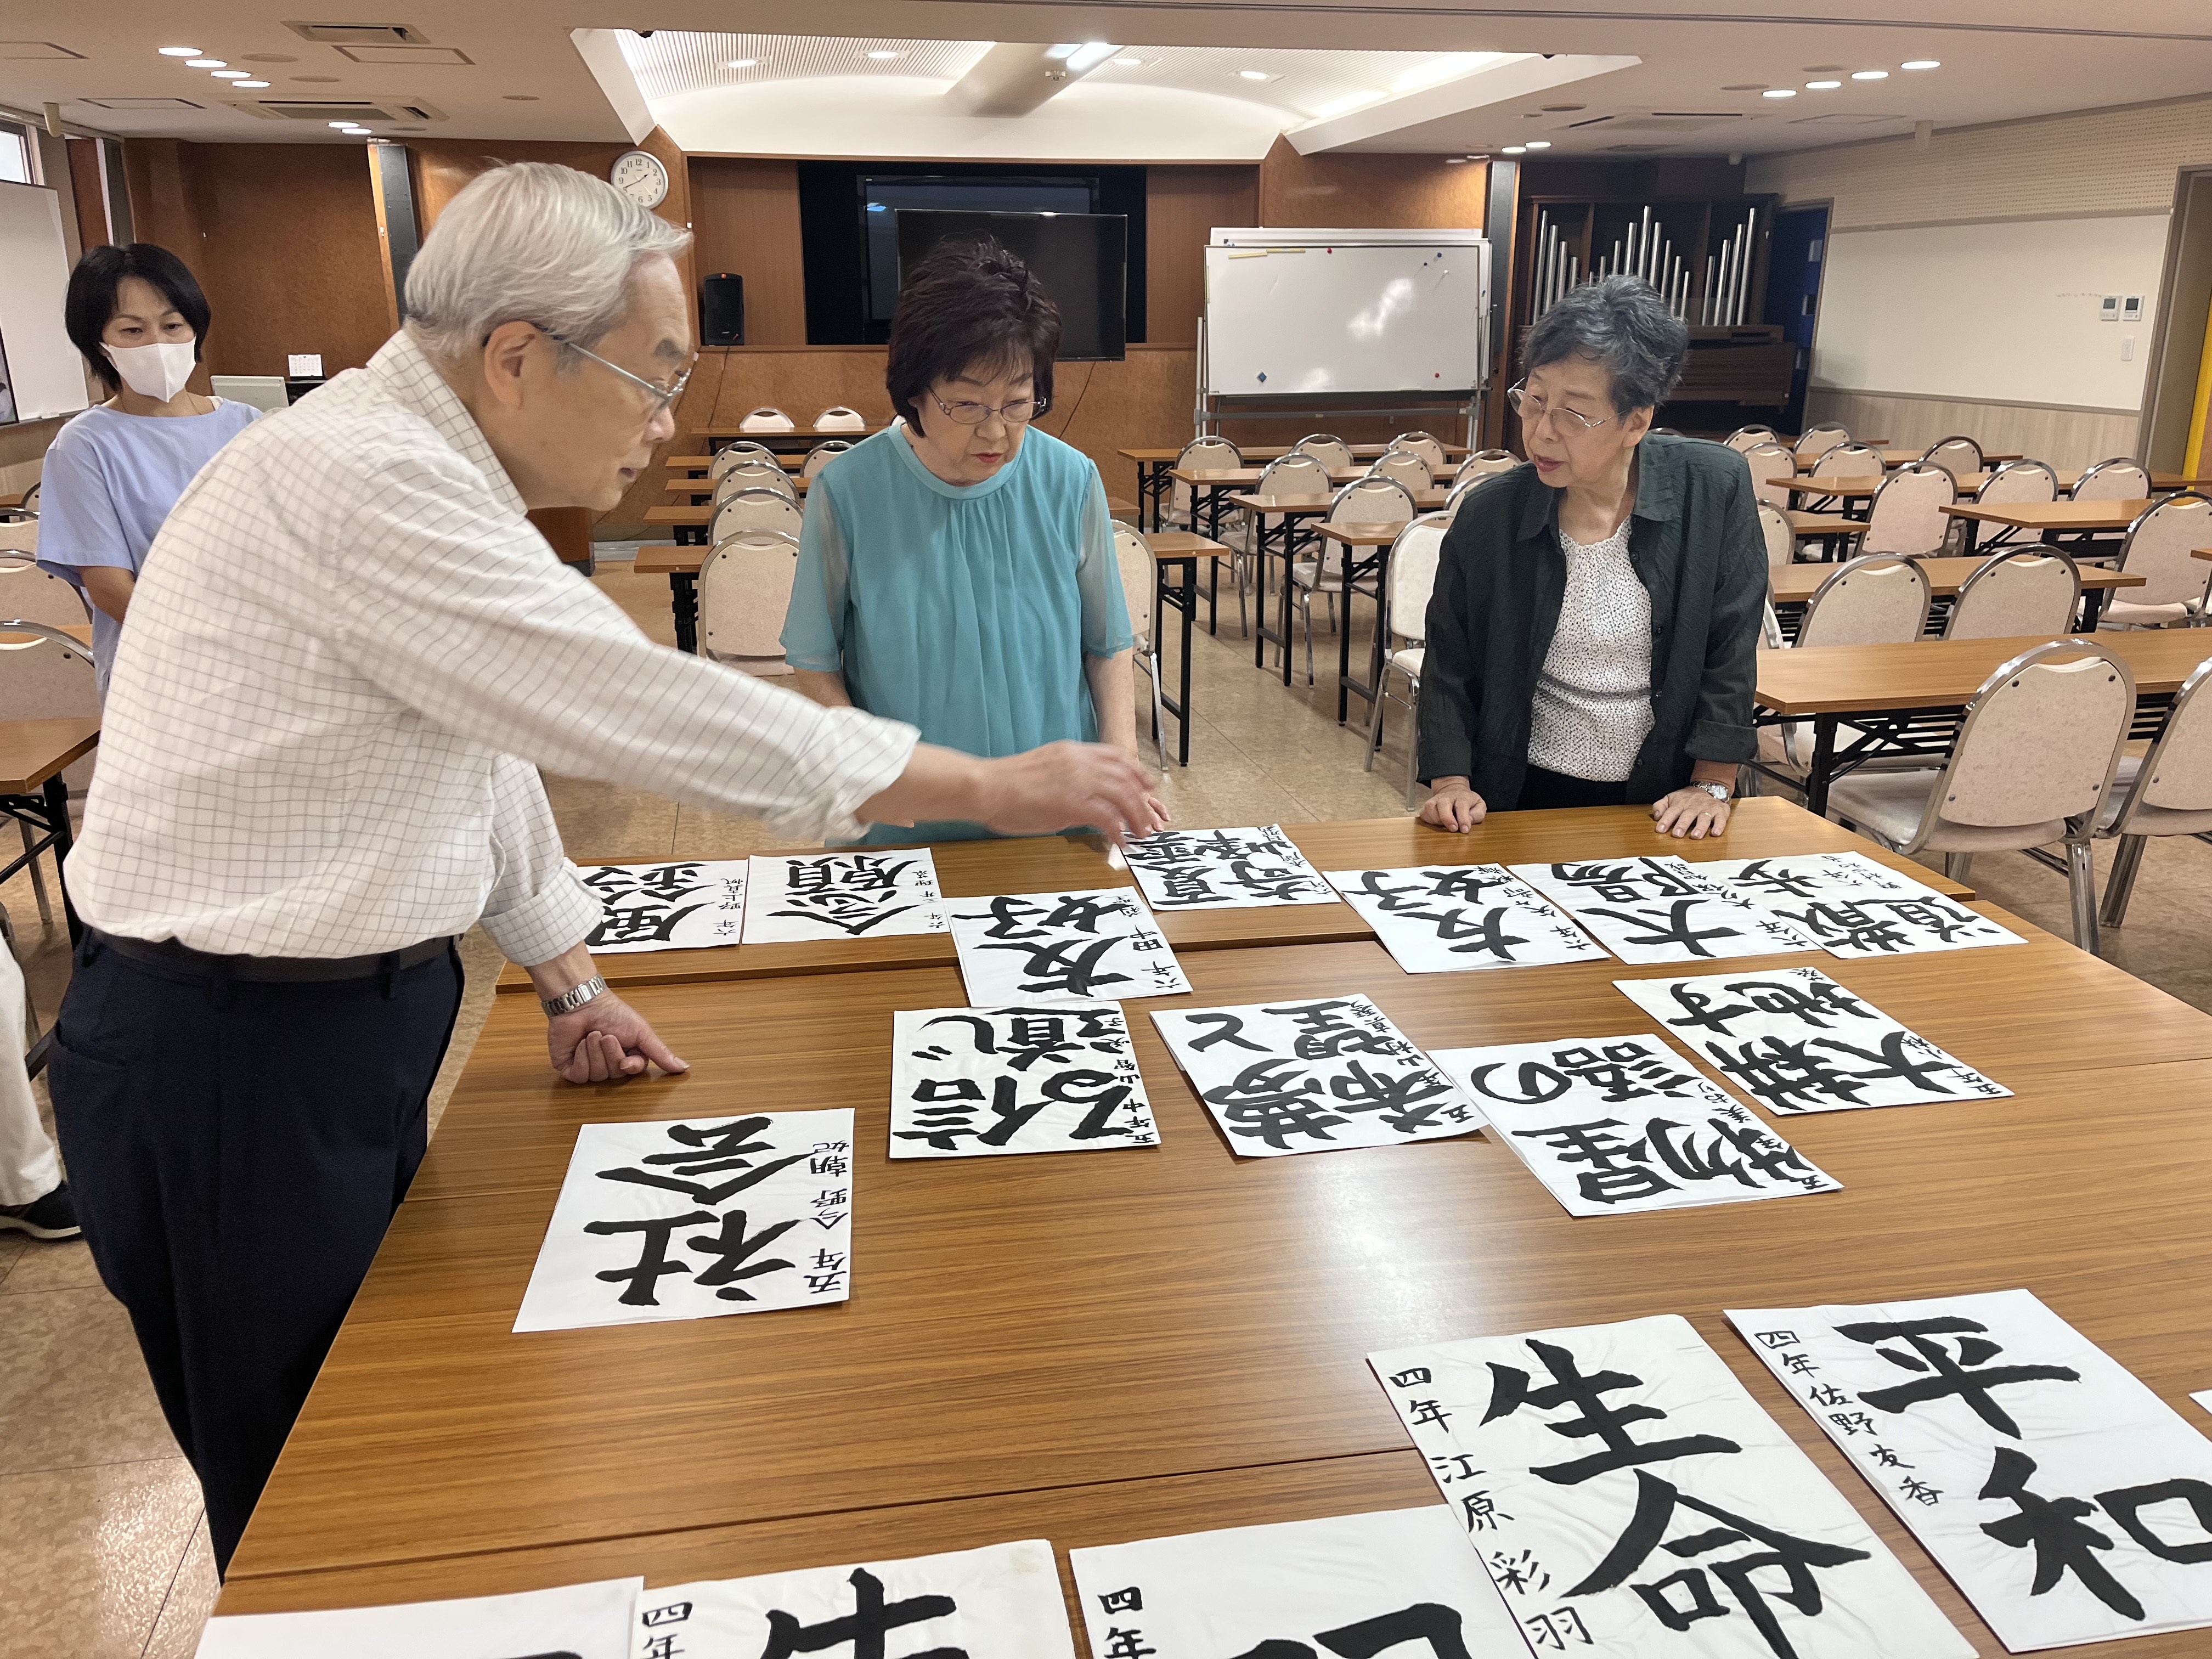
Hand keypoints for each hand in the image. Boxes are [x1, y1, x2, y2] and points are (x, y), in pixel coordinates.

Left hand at [546, 992, 689, 1083]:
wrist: (581, 1003)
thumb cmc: (612, 1012)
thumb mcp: (642, 1032)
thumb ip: (660, 1052)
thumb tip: (684, 1067)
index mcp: (627, 1055)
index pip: (633, 1072)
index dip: (630, 1066)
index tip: (627, 1058)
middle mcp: (608, 1063)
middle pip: (615, 1074)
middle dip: (611, 1053)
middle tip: (607, 1035)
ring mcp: (589, 1067)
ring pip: (597, 1076)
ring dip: (595, 1052)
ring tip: (592, 1034)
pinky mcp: (570, 1068)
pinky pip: (580, 1076)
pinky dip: (581, 1058)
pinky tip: (579, 1044)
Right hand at [980, 742, 1170, 844]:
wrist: (985, 786)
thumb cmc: (1006, 784)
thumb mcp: (1044, 771)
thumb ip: (1068, 779)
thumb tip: (1083, 799)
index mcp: (1072, 751)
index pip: (1115, 756)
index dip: (1136, 771)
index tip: (1147, 784)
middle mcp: (1080, 761)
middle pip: (1125, 777)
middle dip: (1143, 800)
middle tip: (1149, 819)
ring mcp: (1078, 780)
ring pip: (1124, 795)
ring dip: (1137, 816)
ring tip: (1141, 833)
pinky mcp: (1072, 802)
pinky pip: (1108, 817)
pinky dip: (1119, 830)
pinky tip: (1120, 841)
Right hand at [1419, 779, 1486, 831]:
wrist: (1453, 790)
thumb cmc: (1467, 801)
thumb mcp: (1479, 805)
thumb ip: (1477, 814)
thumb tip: (1469, 821)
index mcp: (1462, 797)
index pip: (1462, 806)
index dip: (1463, 819)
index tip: (1465, 829)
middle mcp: (1447, 797)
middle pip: (1443, 804)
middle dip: (1447, 818)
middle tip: (1453, 829)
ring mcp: (1436, 800)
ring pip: (1430, 807)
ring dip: (1436, 819)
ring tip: (1444, 825)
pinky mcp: (1428, 805)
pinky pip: (1424, 813)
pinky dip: (1429, 820)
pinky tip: (1437, 823)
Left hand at [1652, 786, 1731, 839]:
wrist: (1709, 788)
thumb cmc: (1687, 799)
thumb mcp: (1670, 798)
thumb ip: (1660, 806)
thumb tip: (1656, 815)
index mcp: (1680, 803)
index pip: (1671, 811)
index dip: (1666, 820)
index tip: (1660, 829)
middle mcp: (1694, 806)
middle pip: (1688, 815)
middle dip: (1682, 825)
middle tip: (1677, 834)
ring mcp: (1708, 808)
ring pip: (1704, 818)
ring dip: (1700, 827)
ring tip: (1695, 836)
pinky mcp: (1720, 811)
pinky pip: (1721, 819)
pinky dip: (1719, 826)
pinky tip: (1715, 833)